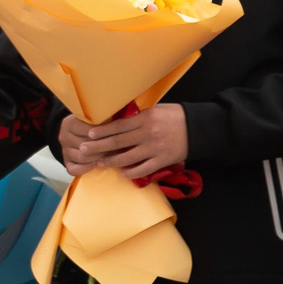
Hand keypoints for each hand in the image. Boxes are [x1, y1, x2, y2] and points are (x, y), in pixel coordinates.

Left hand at [62, 106, 187, 175]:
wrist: (198, 128)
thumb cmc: (175, 116)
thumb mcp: (156, 110)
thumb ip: (138, 116)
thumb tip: (117, 120)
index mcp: (145, 118)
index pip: (118, 126)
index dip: (102, 131)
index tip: (89, 135)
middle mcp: (148, 133)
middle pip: (118, 142)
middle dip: (98, 147)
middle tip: (83, 150)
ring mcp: (155, 148)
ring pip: (128, 158)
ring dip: (111, 161)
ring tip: (100, 163)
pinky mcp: (163, 160)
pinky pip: (144, 169)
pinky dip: (131, 172)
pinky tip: (122, 173)